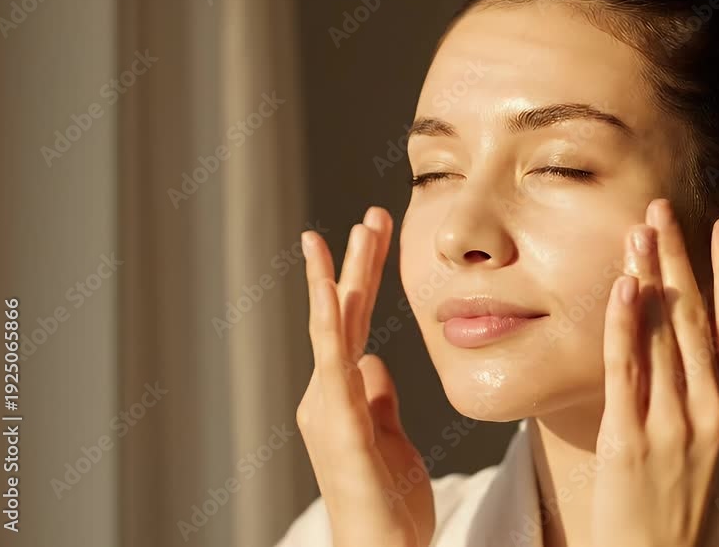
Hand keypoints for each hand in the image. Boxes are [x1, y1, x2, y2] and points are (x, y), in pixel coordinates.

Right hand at [297, 207, 433, 546]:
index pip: (354, 323)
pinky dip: (328, 323)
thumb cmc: (386, 502)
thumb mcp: (390, 436)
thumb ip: (378, 396)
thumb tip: (375, 359)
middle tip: (372, 216)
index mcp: (344, 394)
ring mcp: (328, 406)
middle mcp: (328, 393)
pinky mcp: (337, 423)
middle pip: (344, 315)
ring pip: (333, 327)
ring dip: (342, 276)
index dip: (363, 279)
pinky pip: (332, 363)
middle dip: (357, 263)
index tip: (374, 237)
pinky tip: (333, 290)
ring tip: (357, 231)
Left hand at [592, 199, 718, 546]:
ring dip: (649, 278)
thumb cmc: (703, 506)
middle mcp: (713, 411)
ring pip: (662, 335)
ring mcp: (672, 425)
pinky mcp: (628, 439)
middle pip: (695, 318)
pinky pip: (627, 371)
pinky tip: (624, 288)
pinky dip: (626, 326)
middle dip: (680, 259)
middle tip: (662, 209)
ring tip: (638, 232)